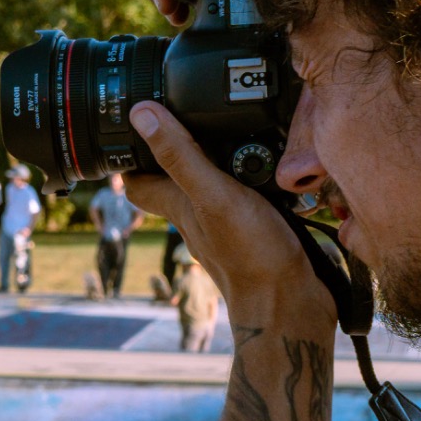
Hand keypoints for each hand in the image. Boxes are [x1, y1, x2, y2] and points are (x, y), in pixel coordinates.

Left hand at [124, 102, 333, 331]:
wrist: (291, 305)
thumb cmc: (250, 257)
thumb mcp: (213, 194)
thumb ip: (180, 156)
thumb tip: (140, 116)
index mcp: (179, 205)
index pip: (137, 181)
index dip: (129, 154)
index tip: (130, 125)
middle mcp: (198, 216)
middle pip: (177, 179)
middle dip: (179, 149)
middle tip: (188, 116)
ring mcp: (227, 226)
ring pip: (213, 187)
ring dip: (221, 162)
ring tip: (236, 129)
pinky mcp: (257, 231)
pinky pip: (248, 197)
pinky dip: (255, 179)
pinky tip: (272, 166)